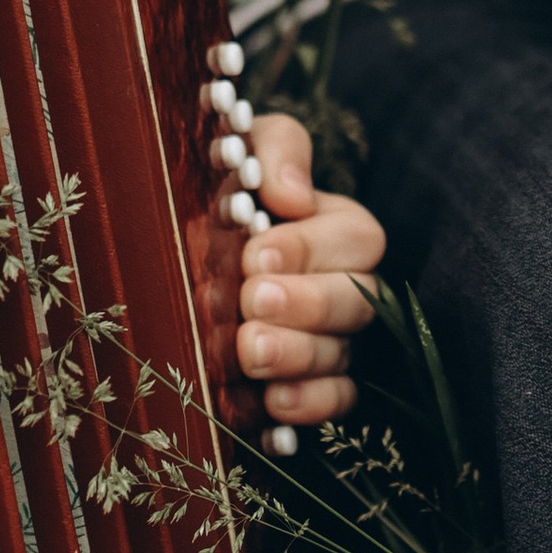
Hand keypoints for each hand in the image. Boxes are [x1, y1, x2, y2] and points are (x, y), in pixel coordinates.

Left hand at [231, 112, 382, 445]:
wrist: (195, 244)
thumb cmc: (230, 189)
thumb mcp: (248, 147)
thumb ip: (277, 150)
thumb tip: (292, 194)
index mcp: (342, 229)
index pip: (356, 239)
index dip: (307, 249)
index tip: (255, 255)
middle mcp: (351, 287)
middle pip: (356, 302)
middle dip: (305, 304)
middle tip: (254, 302)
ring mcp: (339, 342)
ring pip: (341, 355)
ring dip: (298, 356)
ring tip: (251, 352)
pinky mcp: (320, 387)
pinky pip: (335, 403)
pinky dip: (309, 405)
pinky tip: (274, 402)